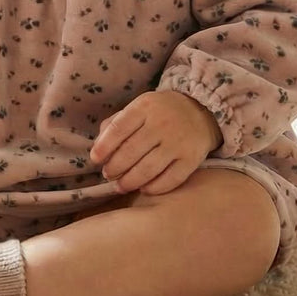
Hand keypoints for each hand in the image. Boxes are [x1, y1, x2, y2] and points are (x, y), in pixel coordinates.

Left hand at [89, 89, 223, 195]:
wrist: (201, 111)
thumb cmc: (160, 112)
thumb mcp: (138, 107)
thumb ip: (116, 123)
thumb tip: (98, 147)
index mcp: (144, 107)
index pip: (118, 129)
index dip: (103, 147)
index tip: (95, 159)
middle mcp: (162, 123)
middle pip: (130, 152)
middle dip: (114, 168)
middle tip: (108, 174)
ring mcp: (178, 142)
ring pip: (147, 169)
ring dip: (129, 182)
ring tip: (121, 185)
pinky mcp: (191, 159)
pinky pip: (169, 180)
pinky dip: (153, 188)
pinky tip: (144, 189)